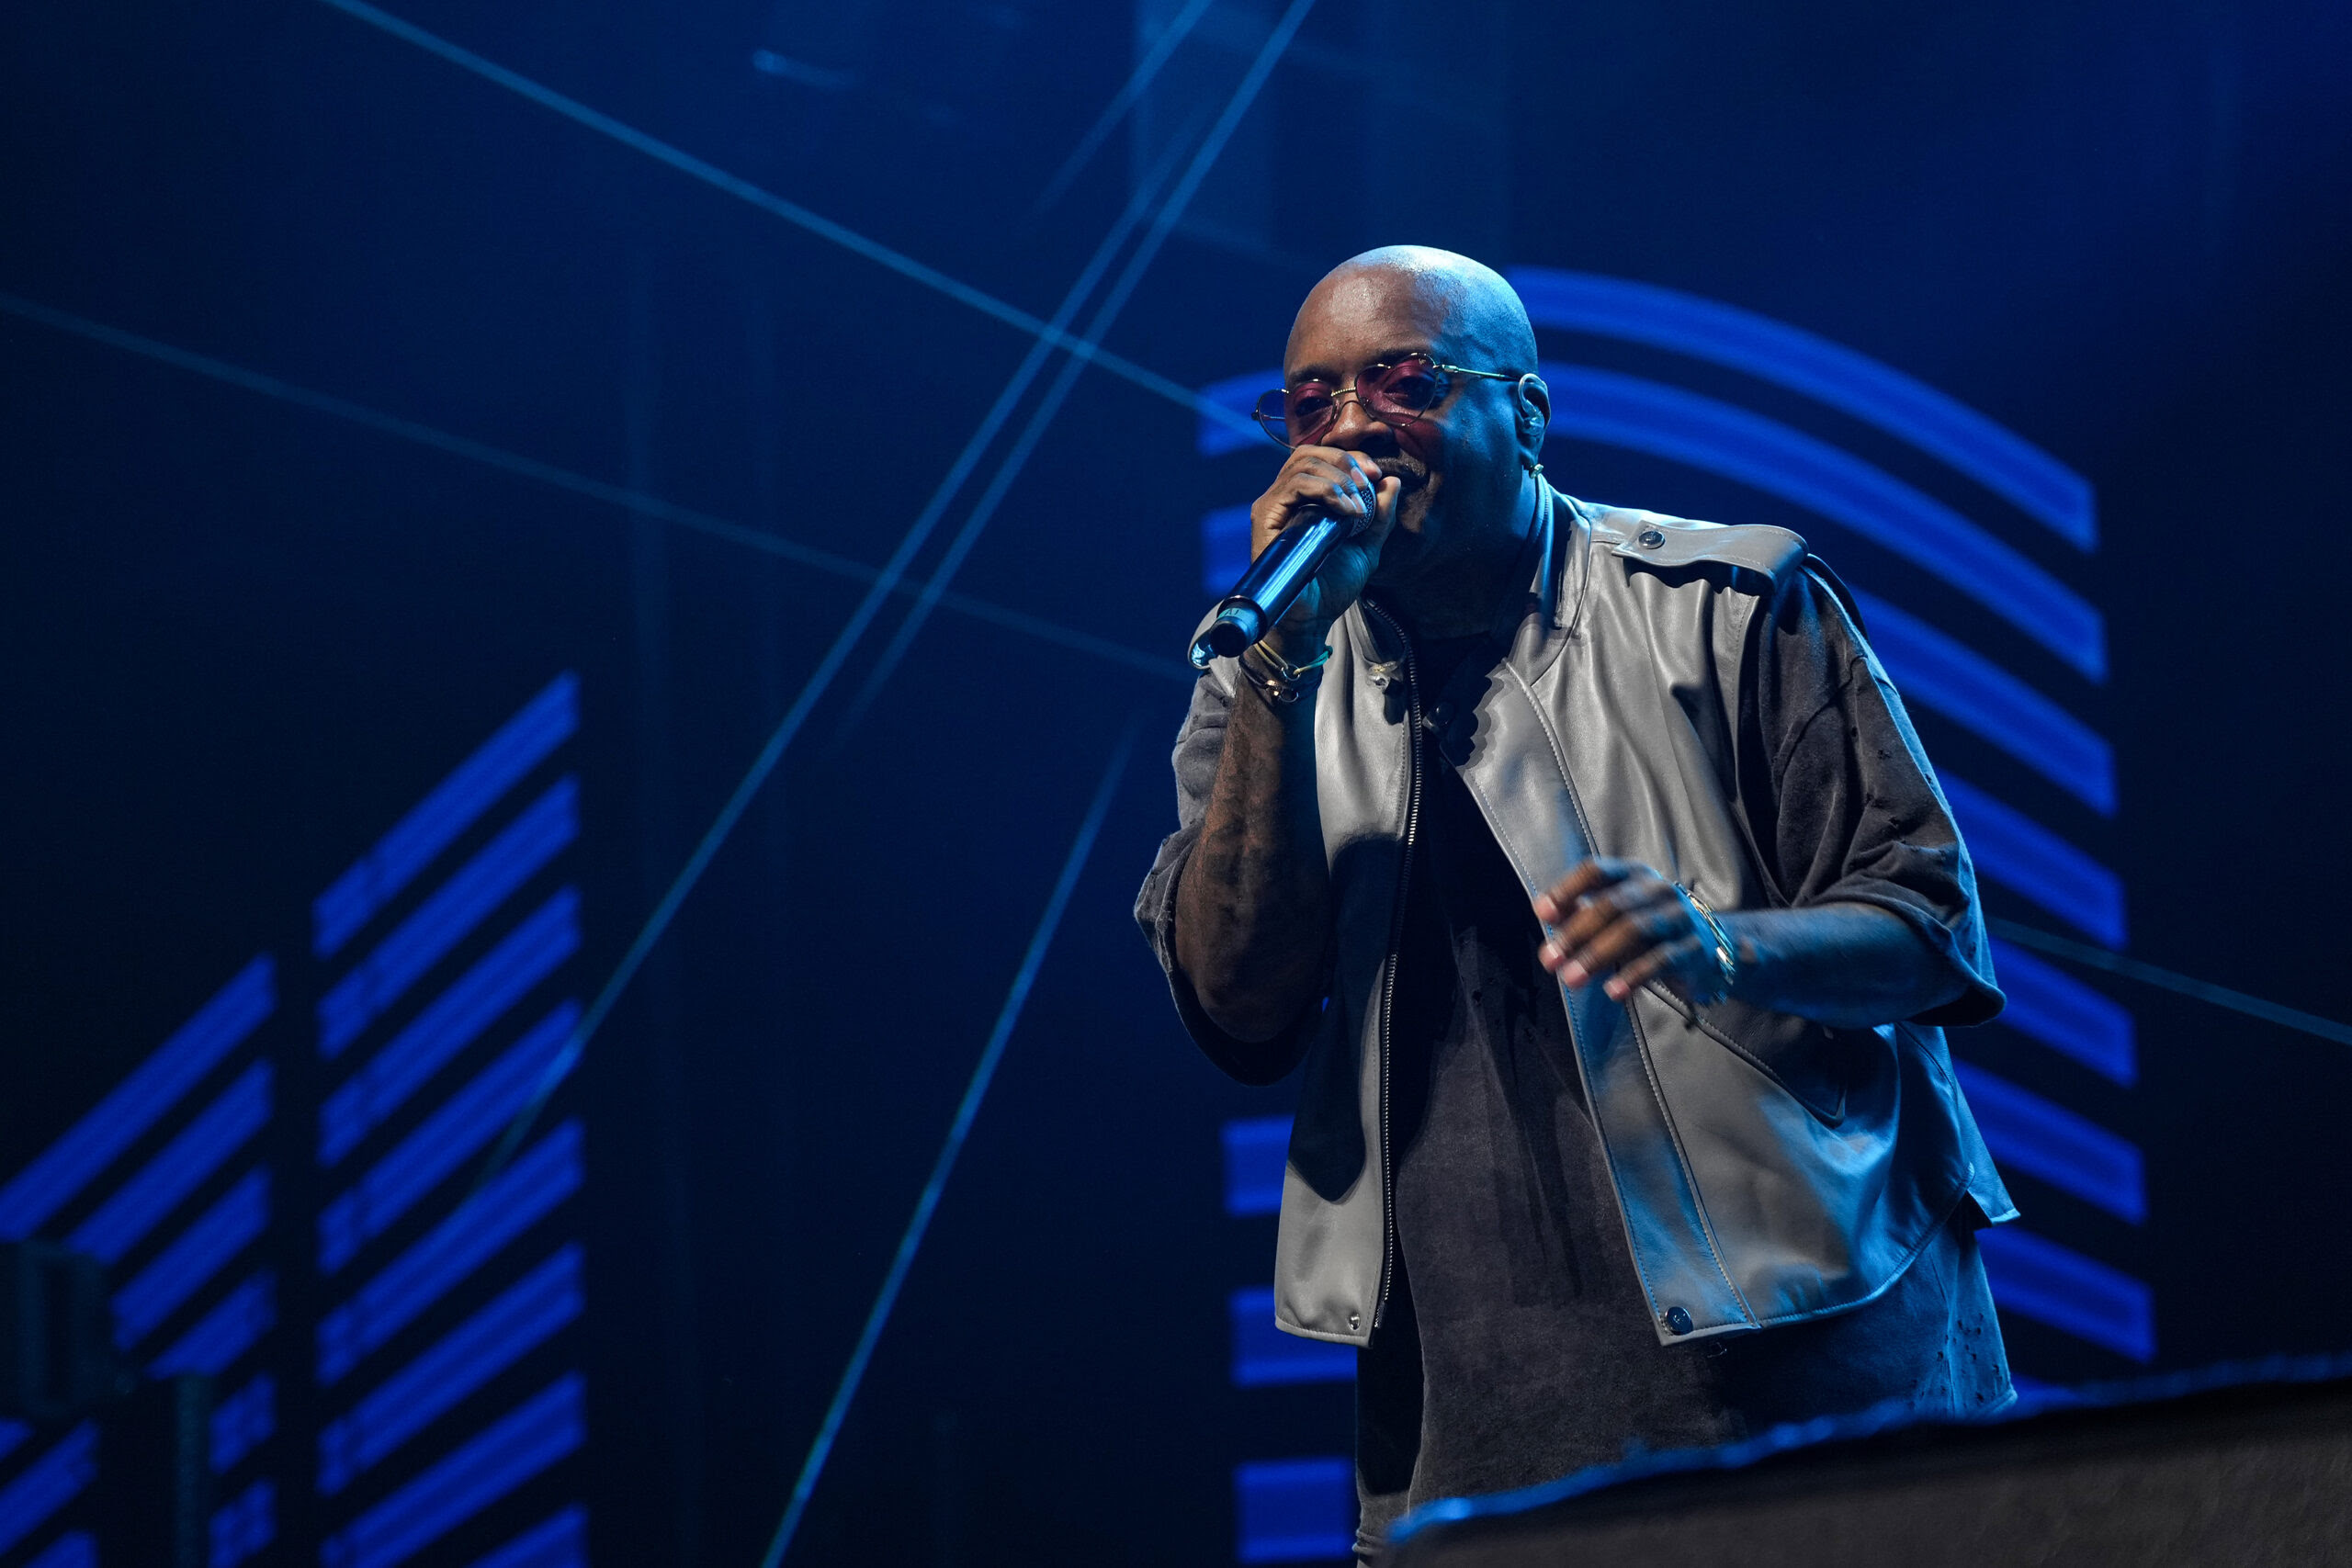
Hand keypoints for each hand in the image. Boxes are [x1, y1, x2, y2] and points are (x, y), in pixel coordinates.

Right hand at [1248, 446, 1400, 655]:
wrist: (1313, 618)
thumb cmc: (1332, 587)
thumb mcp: (1367, 546)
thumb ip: (1380, 516)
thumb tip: (1392, 481)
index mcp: (1305, 500)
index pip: (1322, 458)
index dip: (1351, 458)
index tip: (1377, 474)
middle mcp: (1286, 498)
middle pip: (1310, 453)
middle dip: (1345, 462)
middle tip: (1369, 482)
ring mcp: (1273, 506)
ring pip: (1302, 465)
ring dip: (1338, 478)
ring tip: (1357, 506)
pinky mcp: (1265, 518)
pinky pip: (1293, 487)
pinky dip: (1324, 491)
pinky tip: (1345, 511)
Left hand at [1533, 860, 1728, 1002]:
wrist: (1712, 949)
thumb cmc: (1653, 929)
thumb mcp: (1619, 914)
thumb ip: (1583, 912)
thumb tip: (1546, 914)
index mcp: (1634, 875)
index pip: (1596, 871)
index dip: (1567, 889)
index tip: (1543, 913)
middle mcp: (1657, 890)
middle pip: (1612, 905)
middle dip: (1576, 932)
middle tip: (1550, 958)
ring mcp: (1678, 918)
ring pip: (1635, 930)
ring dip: (1598, 955)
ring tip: (1572, 978)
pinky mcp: (1693, 949)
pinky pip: (1661, 960)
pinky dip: (1634, 976)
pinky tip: (1613, 991)